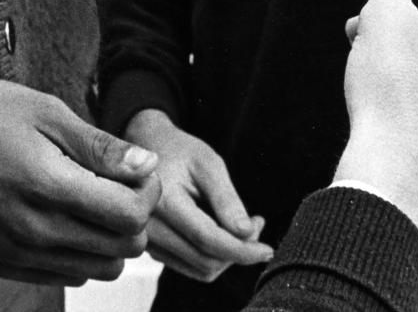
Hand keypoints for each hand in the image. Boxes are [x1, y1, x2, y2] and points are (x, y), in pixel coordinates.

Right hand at [0, 65, 160, 284]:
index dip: (148, 193)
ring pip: (97, 270)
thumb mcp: (46, 112)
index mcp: (50, 187)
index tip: (138, 170)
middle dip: (134, 216)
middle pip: (122, 250)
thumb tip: (147, 167)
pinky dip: (78, 251)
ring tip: (91, 197)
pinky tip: (63, 214)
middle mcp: (35, 231)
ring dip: (109, 238)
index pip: (130, 218)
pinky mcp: (2, 263)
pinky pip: (63, 276)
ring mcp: (17, 253)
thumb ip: (99, 147)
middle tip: (119, 181)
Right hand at [125, 109, 272, 281]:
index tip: (268, 249)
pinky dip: (214, 256)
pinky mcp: (154, 249)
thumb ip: (226, 199)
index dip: (242, 250)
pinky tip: (223, 231)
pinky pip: (191, 266)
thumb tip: (246, 234)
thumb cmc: (180, 151)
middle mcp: (150, 228)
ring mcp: (149, 242)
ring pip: (200, 269)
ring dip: (228, 256)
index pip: (208, 240)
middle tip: (257, 224)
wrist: (148, 148)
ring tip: (242, 226)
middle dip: (239, 251)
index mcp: (163, 201)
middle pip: (206, 261)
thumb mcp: (208, 162)